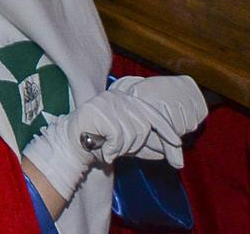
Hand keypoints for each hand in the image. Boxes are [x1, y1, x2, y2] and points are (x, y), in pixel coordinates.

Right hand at [24, 83, 197, 207]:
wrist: (71, 143)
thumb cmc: (100, 142)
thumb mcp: (126, 141)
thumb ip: (145, 142)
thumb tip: (169, 151)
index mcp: (127, 100)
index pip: (154, 113)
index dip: (167, 130)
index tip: (178, 147)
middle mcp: (120, 97)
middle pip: (145, 125)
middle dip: (136, 145)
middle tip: (119, 150)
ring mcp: (109, 102)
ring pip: (133, 133)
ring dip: (122, 148)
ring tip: (108, 148)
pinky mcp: (100, 112)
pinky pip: (119, 137)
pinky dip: (113, 150)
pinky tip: (103, 150)